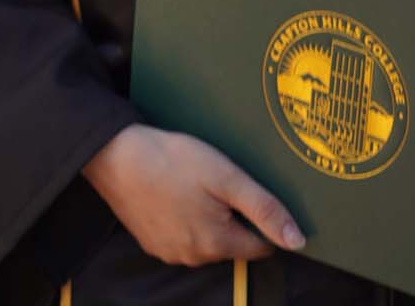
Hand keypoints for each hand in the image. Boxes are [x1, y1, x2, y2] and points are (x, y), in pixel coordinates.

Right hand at [83, 125, 304, 265]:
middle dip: (239, 217)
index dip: (268, 221)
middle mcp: (193, 258)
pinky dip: (190, 218)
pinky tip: (182, 190)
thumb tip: (297, 241)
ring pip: (208, 240)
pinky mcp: (152, 242)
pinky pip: (184, 236)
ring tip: (205, 182)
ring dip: (213, 217)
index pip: (260, 246)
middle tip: (230, 180)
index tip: (263, 195)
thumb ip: (263, 208)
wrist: (117, 158)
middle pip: (234, 243)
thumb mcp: (227, 177)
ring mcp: (170, 252)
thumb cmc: (175, 161)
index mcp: (216, 243)